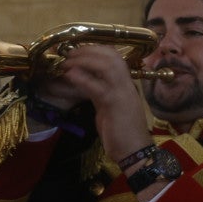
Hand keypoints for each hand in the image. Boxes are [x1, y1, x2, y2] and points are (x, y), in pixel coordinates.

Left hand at [43, 44, 151, 160]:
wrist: (134, 151)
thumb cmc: (122, 132)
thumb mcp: (109, 106)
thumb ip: (99, 91)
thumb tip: (84, 80)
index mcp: (126, 84)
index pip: (114, 57)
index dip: (95, 49)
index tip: (78, 50)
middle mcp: (126, 84)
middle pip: (111, 56)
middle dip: (88, 50)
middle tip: (70, 53)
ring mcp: (122, 93)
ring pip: (106, 66)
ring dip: (84, 60)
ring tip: (68, 62)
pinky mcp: (114, 104)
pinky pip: (97, 87)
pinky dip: (82, 79)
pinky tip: (70, 75)